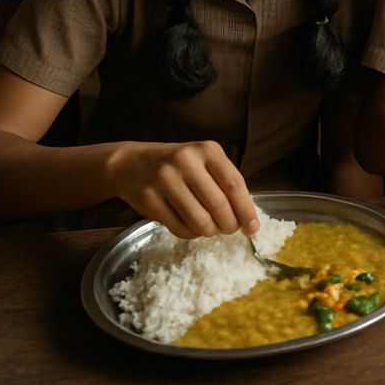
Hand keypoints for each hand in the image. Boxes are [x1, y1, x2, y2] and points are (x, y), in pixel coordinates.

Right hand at [105, 141, 258, 238]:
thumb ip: (225, 183)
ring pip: (199, 220)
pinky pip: (179, 228)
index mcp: (207, 150)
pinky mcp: (148, 198)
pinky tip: (191, 227)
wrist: (131, 163)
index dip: (246, 210)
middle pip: (218, 205)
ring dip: (210, 231)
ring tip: (210, 228)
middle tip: (229, 230)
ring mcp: (165, 179)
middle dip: (229, 224)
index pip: (234, 184)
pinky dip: (191, 234)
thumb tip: (247, 219)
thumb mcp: (203, 162)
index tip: (253, 228)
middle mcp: (186, 161)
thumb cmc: (178, 166)